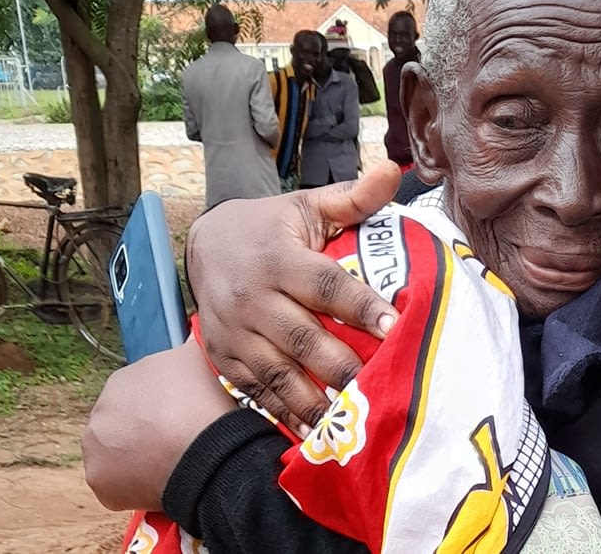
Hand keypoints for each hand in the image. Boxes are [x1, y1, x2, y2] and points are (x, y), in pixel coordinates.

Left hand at [82, 344, 233, 511]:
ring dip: (136, 456)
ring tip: (168, 461)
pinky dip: (136, 484)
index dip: (159, 404)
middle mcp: (99, 413)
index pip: (135, 392)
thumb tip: (192, 339)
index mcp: (120, 381)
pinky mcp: (100, 482)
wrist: (205, 451)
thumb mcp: (199, 357)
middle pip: (122, 423)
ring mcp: (95, 449)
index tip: (178, 413)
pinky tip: (161, 478)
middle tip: (173, 438)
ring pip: (116, 453)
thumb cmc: (204, 403)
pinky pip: (120, 483)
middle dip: (142, 430)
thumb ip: (187, 346)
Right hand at [187, 162, 401, 432]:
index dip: (359, 305)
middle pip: (302, 338)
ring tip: (351, 420)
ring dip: (315, 400)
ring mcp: (235, 333)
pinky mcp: (224, 358)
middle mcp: (253, 298)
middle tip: (380, 386)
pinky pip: (257, 392)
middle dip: (342, 365)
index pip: (325, 284)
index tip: (394, 325)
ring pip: (278, 373)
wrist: (206, 244)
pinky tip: (315, 431)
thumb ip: (353, 197)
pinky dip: (285, 413)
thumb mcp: (308, 205)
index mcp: (279, 258)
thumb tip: (394, 170)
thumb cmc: (273, 227)